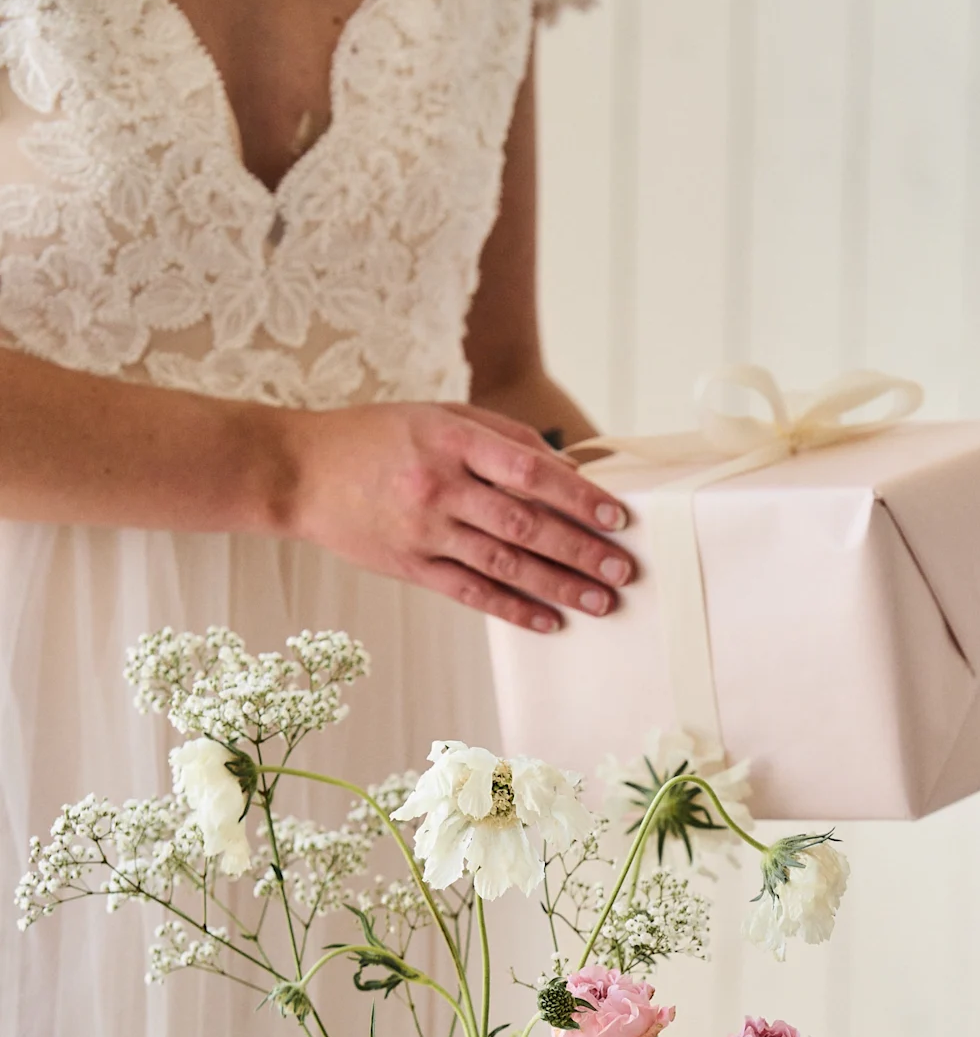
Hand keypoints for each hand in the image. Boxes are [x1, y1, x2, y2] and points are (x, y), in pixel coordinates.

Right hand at [279, 400, 630, 630]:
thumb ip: (501, 436)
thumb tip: (566, 467)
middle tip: (623, 569)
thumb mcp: (437, 416)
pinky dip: (513, 609)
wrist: (298, 472)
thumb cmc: (376, 437)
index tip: (616, 517)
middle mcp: (439, 487)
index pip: (528, 470)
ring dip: (558, 586)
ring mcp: (423, 531)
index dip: (577, 495)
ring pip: (503, 564)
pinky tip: (549, 621)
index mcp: (450, 440)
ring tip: (601, 601)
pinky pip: (470, 593)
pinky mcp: (409, 566)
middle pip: (524, 524)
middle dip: (579, 550)